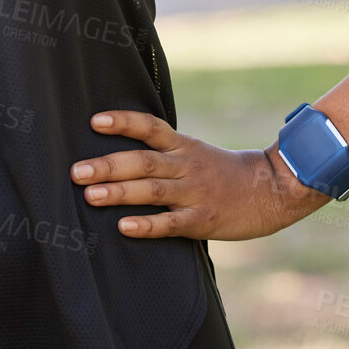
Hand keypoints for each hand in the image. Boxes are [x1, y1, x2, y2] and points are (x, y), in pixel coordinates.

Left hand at [69, 110, 329, 239]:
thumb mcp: (195, 152)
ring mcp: (195, 193)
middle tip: (77, 171)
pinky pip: (171, 223)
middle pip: (143, 161)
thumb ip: (163, 152)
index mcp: (183, 146)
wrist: (272, 190)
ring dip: (119, 192)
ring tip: (90, 196)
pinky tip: (124, 227)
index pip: (150, 127)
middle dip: (108, 165)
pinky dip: (147, 225)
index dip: (123, 122)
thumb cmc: (224, 173)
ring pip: (152, 190)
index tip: (95, 121)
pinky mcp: (203, 220)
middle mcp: (186, 165)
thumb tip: (117, 151)